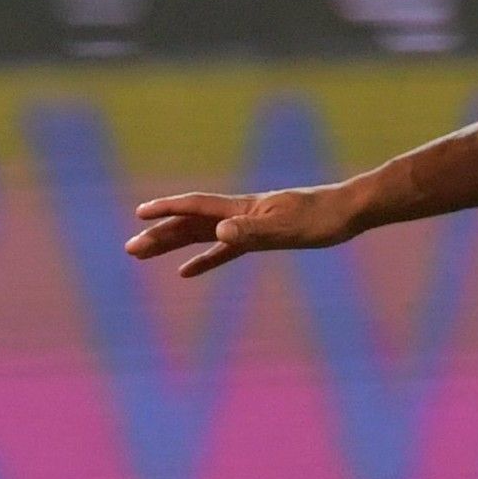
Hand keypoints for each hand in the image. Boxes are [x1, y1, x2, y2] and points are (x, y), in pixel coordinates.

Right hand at [124, 184, 363, 277]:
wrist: (346, 212)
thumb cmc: (320, 218)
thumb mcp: (285, 228)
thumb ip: (251, 231)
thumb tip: (218, 234)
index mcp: (242, 210)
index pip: (196, 208)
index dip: (168, 210)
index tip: (140, 215)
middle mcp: (239, 215)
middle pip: (190, 224)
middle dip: (160, 235)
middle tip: (131, 249)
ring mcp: (247, 226)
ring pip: (200, 236)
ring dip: (174, 245)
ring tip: (145, 254)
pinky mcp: (260, 239)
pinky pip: (223, 251)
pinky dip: (204, 259)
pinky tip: (187, 271)